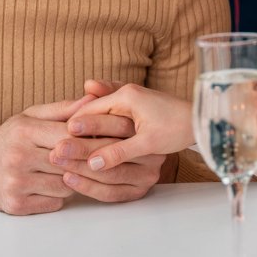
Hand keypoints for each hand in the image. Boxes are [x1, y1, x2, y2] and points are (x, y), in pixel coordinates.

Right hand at [0, 97, 94, 215]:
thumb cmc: (6, 141)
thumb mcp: (29, 118)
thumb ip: (62, 110)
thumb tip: (93, 99)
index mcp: (23, 131)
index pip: (70, 136)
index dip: (91, 138)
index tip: (103, 140)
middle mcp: (17, 157)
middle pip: (70, 162)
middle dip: (86, 162)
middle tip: (97, 160)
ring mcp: (16, 183)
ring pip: (66, 186)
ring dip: (72, 181)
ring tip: (68, 172)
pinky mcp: (16, 205)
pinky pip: (55, 203)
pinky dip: (58, 196)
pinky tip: (51, 186)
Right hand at [65, 83, 195, 171]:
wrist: (202, 120)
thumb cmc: (178, 129)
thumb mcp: (147, 143)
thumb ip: (118, 152)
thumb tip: (92, 163)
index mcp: (125, 97)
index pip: (89, 111)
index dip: (72, 128)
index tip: (55, 142)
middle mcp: (125, 93)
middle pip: (91, 111)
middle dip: (75, 127)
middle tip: (55, 142)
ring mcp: (130, 97)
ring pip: (100, 112)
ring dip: (86, 126)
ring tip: (66, 140)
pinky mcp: (135, 105)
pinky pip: (110, 112)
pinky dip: (99, 123)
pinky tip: (89, 136)